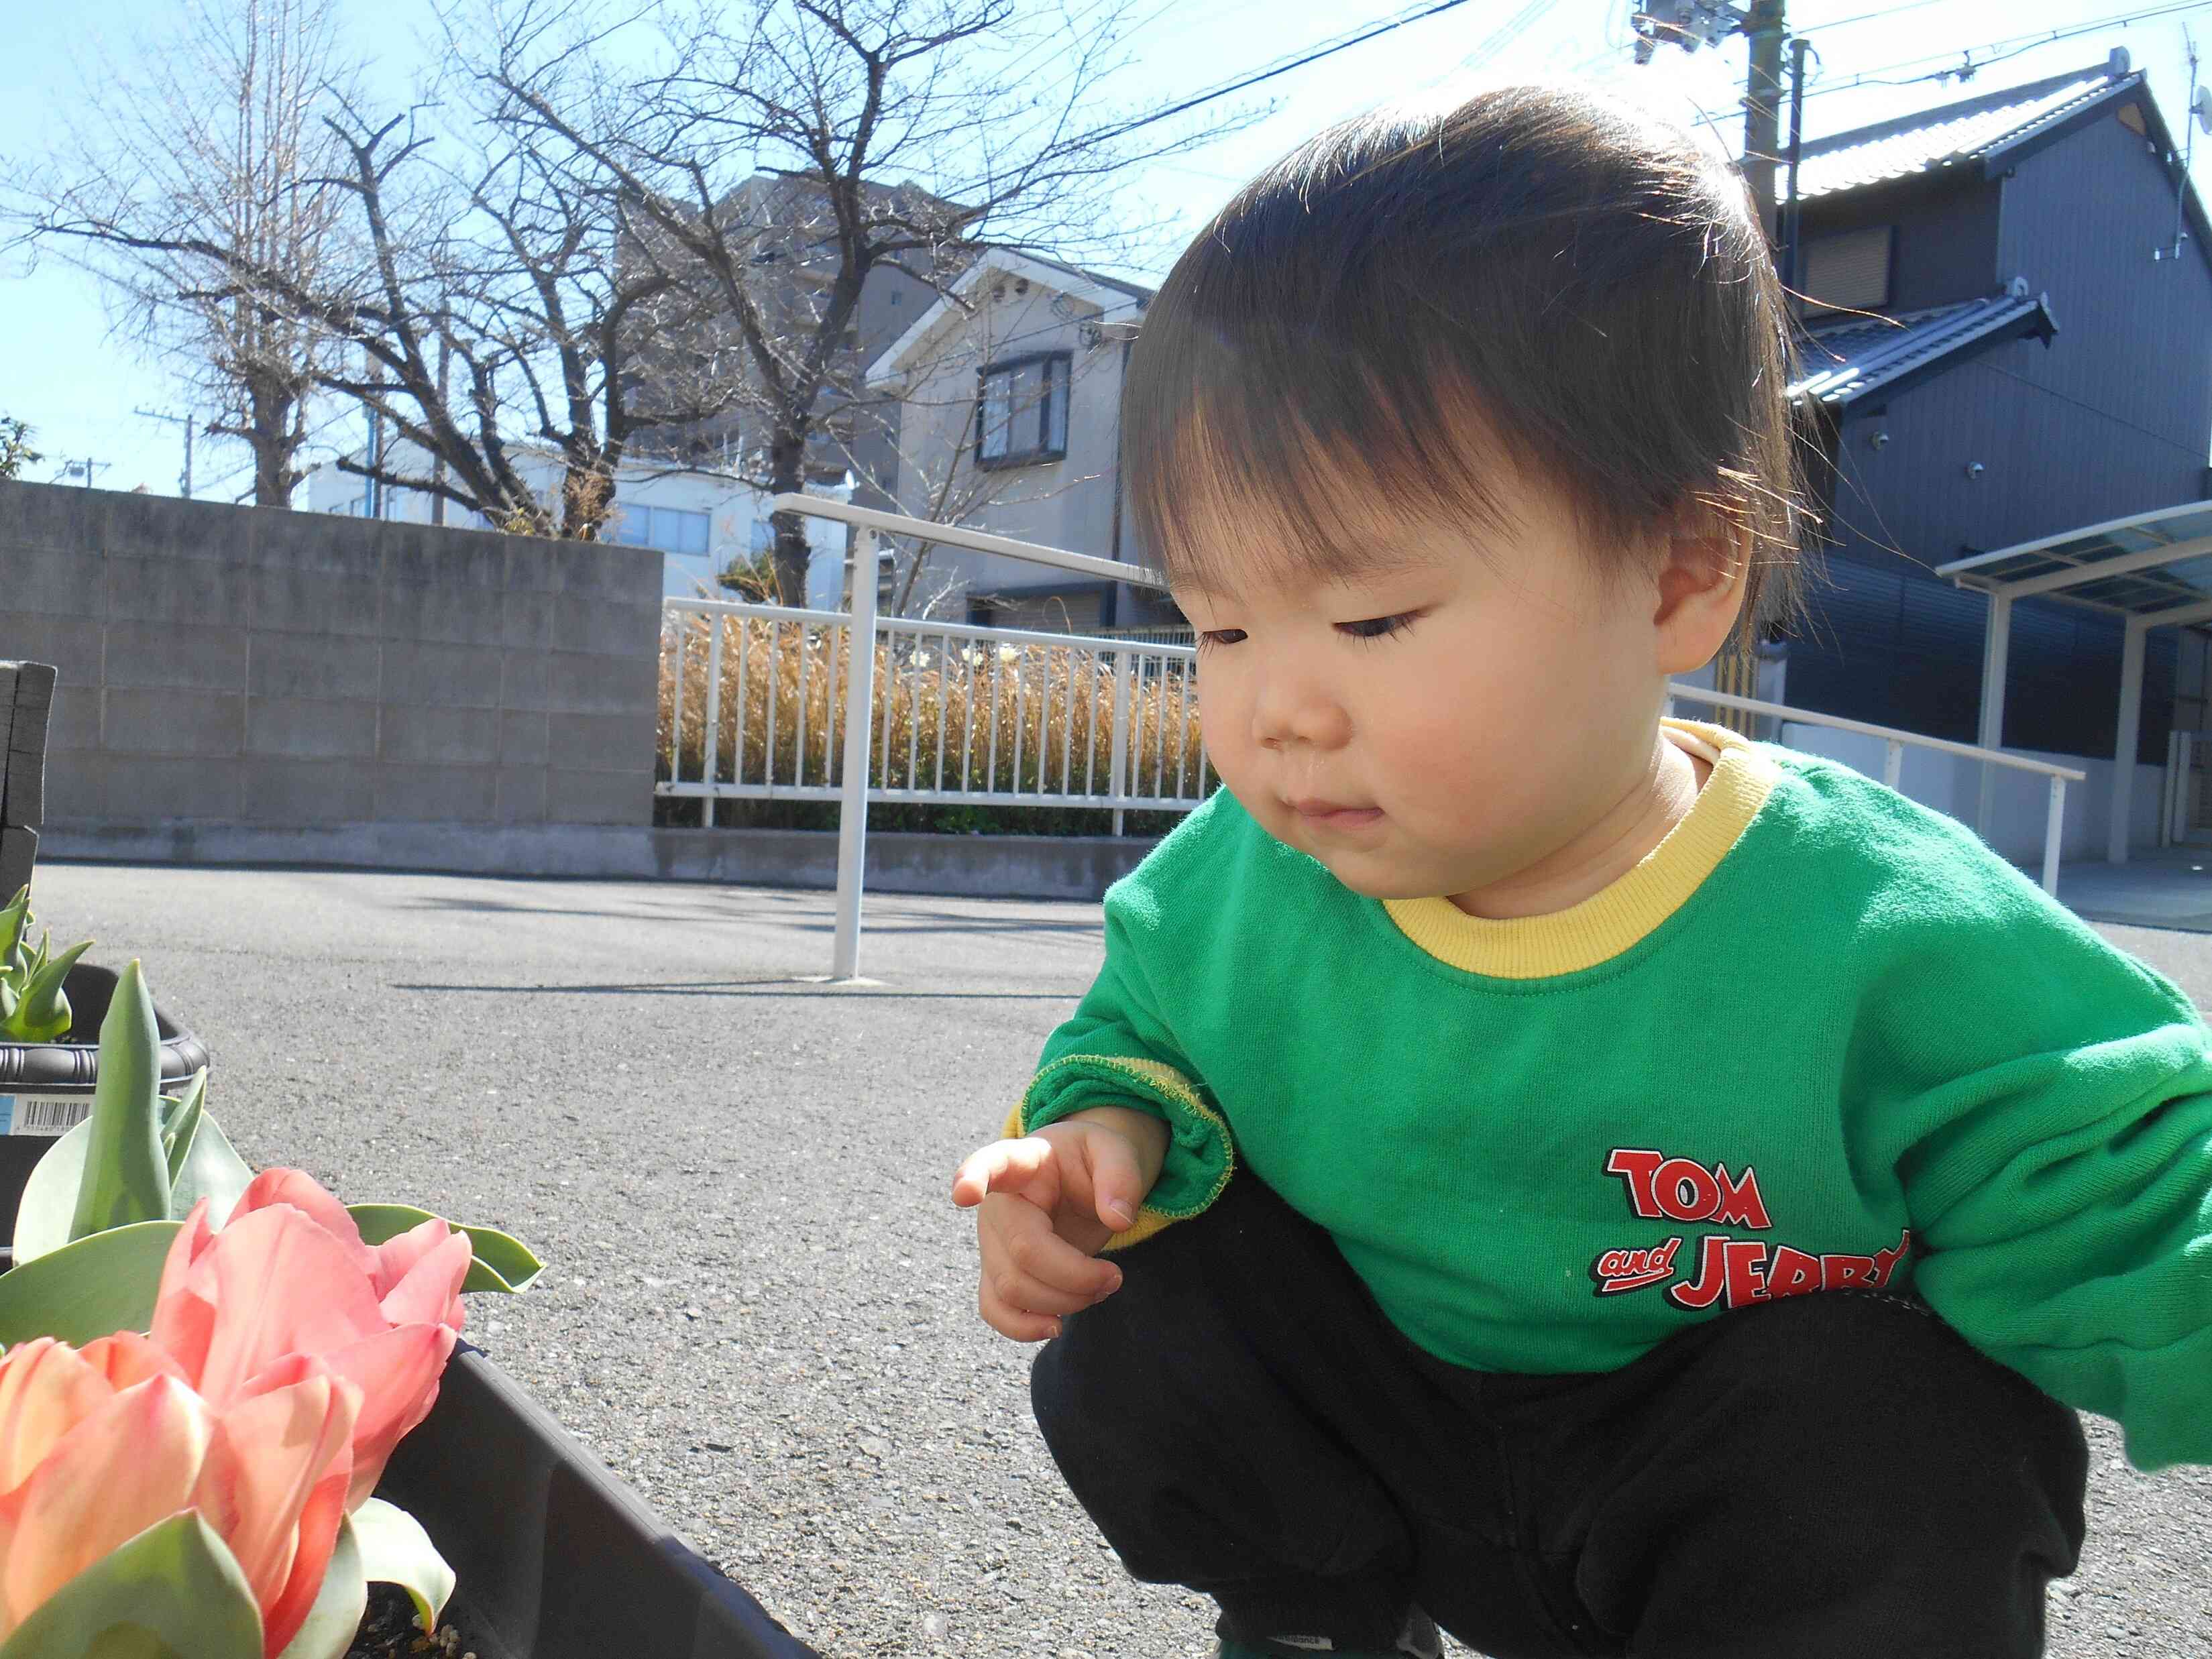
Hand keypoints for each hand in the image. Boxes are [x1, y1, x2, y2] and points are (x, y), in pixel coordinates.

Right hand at [951, 1110, 1163, 1342]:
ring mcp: (991, 1243)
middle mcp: (996, 1205)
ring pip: (1011, 1290)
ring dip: (1065, 1302)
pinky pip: (995, 1310)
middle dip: (1076, 1276)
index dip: (973, 1178)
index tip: (965, 1192)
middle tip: (1115, 1275)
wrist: (1079, 1180)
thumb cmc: (1091, 1162)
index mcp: (1021, 1163)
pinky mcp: (997, 1274)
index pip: (989, 1165)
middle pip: (1022, 1253)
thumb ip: (1121, 1177)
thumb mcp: (1116, 1152)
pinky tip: (1056, 1326)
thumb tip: (1117, 1219)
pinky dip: (1023, 1327)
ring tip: (1101, 1287)